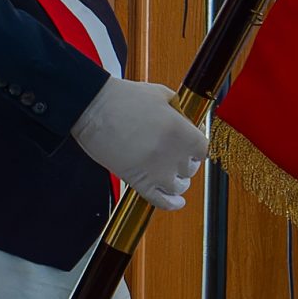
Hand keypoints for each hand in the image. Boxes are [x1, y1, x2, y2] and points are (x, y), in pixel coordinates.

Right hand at [70, 76, 207, 210]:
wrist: (93, 109)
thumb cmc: (123, 99)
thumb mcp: (160, 94)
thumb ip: (179, 109)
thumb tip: (188, 119)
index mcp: (181, 132)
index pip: (204, 149)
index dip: (198, 146)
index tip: (193, 145)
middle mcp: (172, 154)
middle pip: (191, 168)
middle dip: (186, 162)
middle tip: (177, 156)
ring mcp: (156, 171)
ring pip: (180, 186)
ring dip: (179, 181)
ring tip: (173, 175)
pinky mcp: (138, 182)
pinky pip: (161, 201)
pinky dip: (171, 204)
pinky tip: (176, 202)